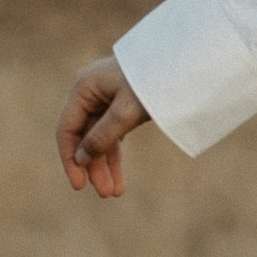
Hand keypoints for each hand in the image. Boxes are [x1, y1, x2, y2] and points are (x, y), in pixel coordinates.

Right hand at [57, 57, 148, 196]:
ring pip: (99, 138)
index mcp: (84, 87)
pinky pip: (113, 134)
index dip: (70, 159)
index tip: (78, 185)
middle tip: (105, 193)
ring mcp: (106, 98)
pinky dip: (115, 155)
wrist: (188, 62)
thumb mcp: (127, 112)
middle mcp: (91, 92)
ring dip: (105, 165)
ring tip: (113, 193)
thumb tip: (80, 159)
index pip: (67, 129)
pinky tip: (118, 178)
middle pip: (84, 136)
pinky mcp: (122, 105)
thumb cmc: (154, 82)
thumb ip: (102, 136)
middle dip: (93, 166)